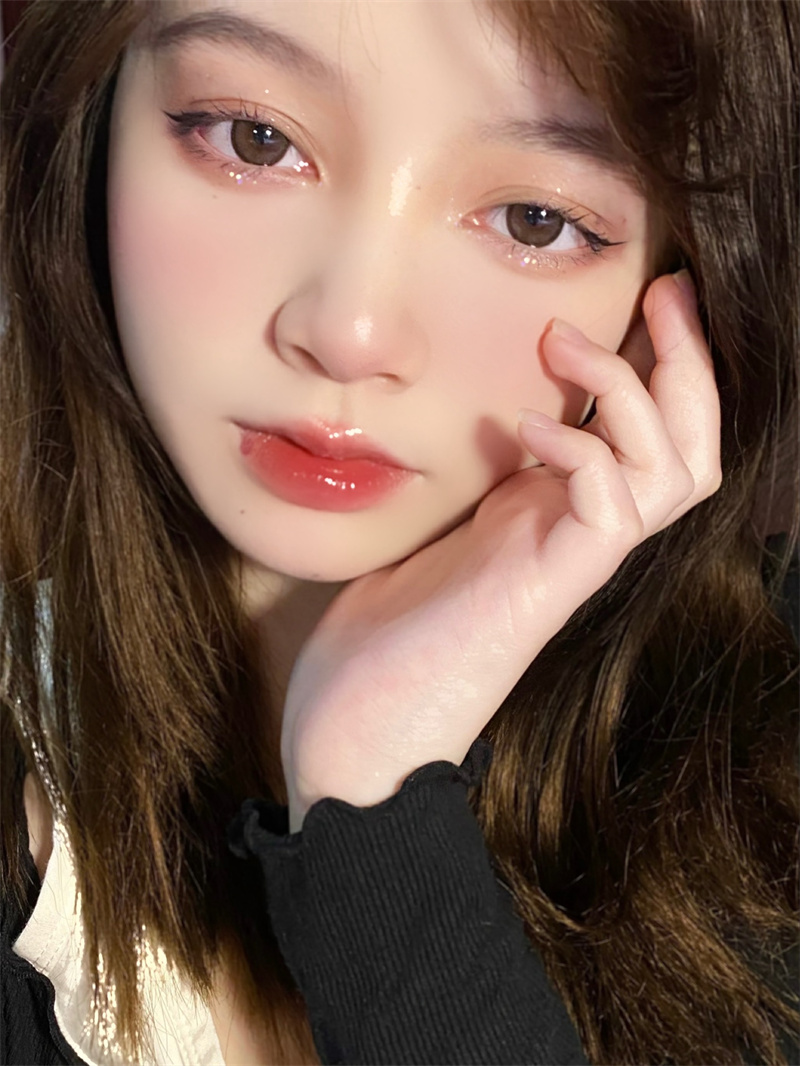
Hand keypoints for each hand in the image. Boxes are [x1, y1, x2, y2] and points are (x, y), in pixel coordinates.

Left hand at [280, 272, 721, 830]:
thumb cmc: (385, 630)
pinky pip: (606, 511)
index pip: (652, 436)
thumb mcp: (437, 521)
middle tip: (669, 290)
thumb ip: (480, 469)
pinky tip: (527, 428)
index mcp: (558, 516)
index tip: (657, 291)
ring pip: (674, 475)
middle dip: (690, 365)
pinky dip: (583, 453)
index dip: (668, 365)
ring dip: (636, 395)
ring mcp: (570, 565)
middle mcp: (580, 537)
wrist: (358, 727)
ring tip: (567, 346)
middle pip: (691, 450)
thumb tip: (492, 401)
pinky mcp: (546, 590)